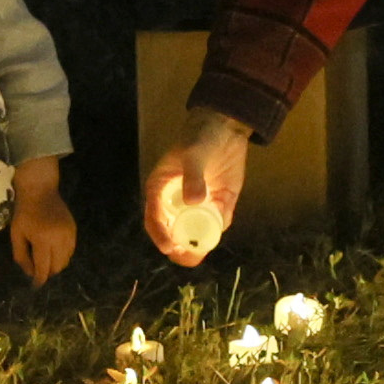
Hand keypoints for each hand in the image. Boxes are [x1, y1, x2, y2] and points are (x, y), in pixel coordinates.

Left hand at [8, 160, 78, 286]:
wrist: (40, 191)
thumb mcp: (16, 235)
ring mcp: (69, 234)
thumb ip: (22, 256)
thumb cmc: (24, 213)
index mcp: (42, 239)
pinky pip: (70, 250)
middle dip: (48, 272)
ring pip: (66, 260)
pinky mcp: (74, 230)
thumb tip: (30, 273)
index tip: (36, 286)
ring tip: (46, 262)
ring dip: (56, 265)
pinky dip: (62, 255)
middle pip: (57, 266)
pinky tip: (53, 252)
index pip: (44, 266)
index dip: (40, 279)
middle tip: (40, 273)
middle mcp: (59, 238)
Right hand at [145, 116, 249, 264]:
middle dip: (180, 248)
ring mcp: (198, 206)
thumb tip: (193, 202)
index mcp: (161, 189)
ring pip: (195, 233)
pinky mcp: (218, 205)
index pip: (154, 218)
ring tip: (203, 250)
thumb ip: (193, 176)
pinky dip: (219, 227)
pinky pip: (217, 223)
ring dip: (199, 244)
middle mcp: (177, 202)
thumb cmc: (201, 136)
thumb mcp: (194, 153)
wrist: (228, 127)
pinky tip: (222, 214)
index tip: (170, 247)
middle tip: (188, 256)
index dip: (160, 234)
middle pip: (173, 233)